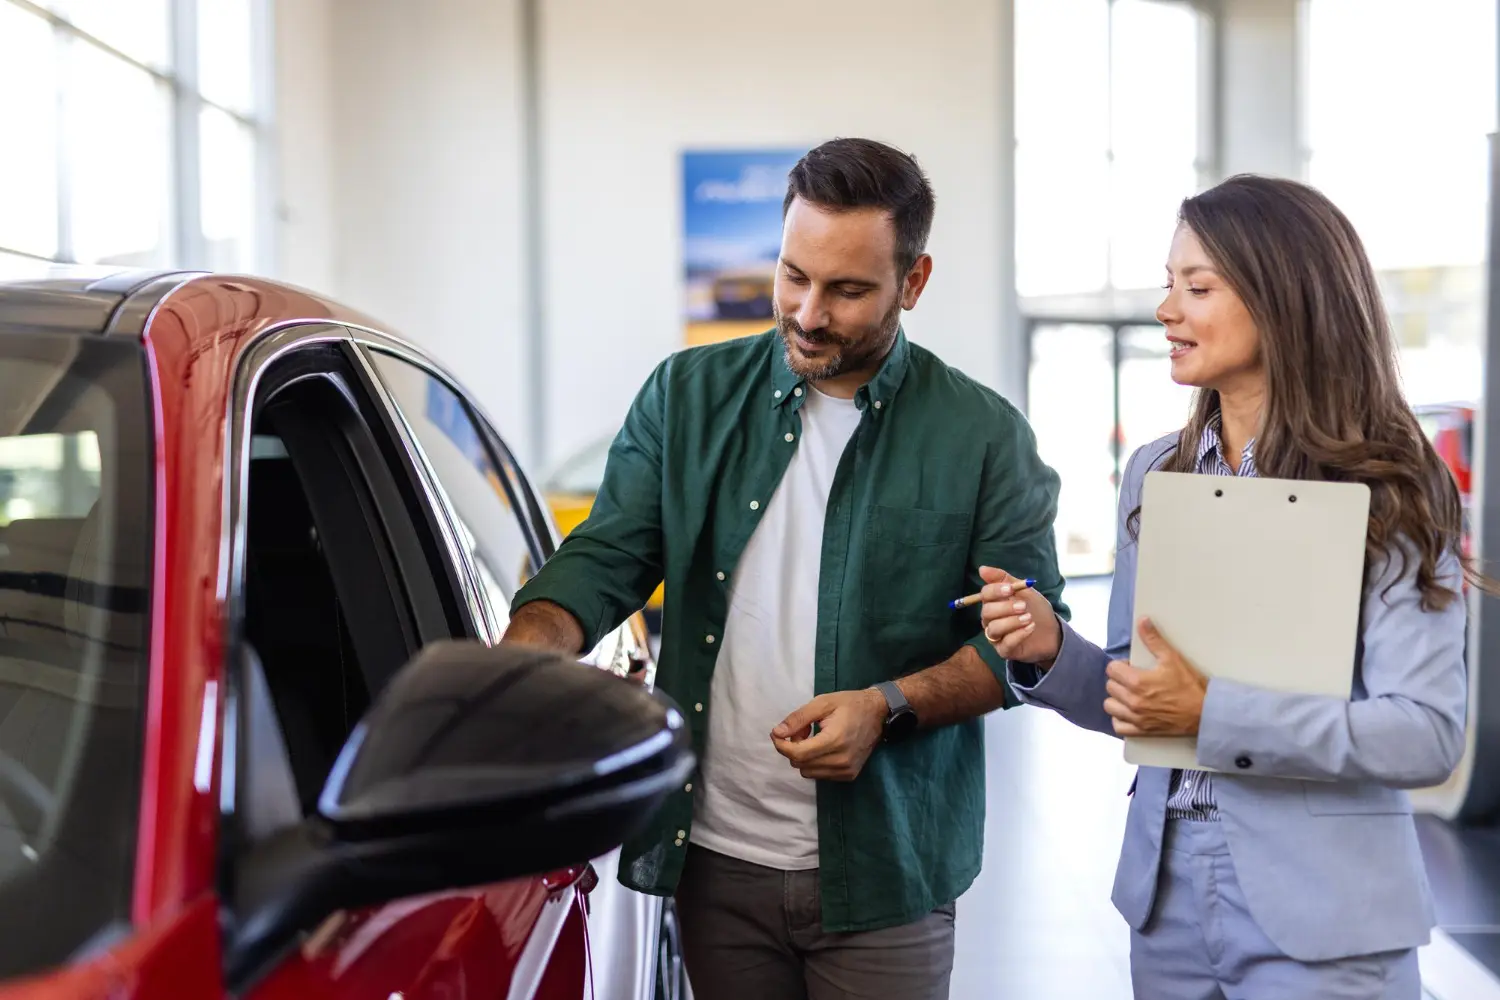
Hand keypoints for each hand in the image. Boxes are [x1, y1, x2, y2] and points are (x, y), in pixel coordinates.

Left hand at [770, 689, 887, 780]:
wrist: (878, 713)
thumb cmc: (849, 704)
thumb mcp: (822, 703)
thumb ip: (798, 718)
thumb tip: (777, 733)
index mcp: (834, 740)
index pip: (797, 754)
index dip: (781, 745)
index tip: (777, 734)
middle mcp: (841, 760)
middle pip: (800, 764)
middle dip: (793, 747)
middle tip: (802, 730)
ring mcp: (846, 770)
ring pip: (808, 772)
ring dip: (804, 757)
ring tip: (814, 738)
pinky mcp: (849, 775)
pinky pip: (820, 775)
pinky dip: (815, 763)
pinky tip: (824, 747)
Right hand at [978, 566, 1060, 664]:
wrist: (1053, 633)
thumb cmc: (1036, 610)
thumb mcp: (1024, 591)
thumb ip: (1004, 579)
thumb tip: (982, 569)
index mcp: (994, 603)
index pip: (985, 595)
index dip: (995, 591)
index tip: (1010, 589)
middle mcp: (991, 620)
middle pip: (986, 613)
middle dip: (1004, 608)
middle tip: (1023, 606)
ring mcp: (997, 636)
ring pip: (993, 629)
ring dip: (1011, 622)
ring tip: (1029, 618)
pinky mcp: (1004, 651)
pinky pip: (1005, 644)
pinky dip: (1018, 635)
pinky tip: (1031, 628)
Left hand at [1104, 618, 1207, 736]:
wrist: (1205, 713)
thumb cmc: (1190, 686)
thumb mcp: (1172, 658)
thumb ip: (1153, 640)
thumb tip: (1142, 621)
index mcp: (1137, 682)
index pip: (1111, 669)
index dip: (1121, 665)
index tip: (1132, 667)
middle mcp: (1132, 701)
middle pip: (1110, 686)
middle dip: (1119, 680)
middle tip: (1133, 679)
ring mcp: (1135, 717)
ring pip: (1110, 706)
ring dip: (1117, 699)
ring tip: (1130, 695)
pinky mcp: (1140, 731)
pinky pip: (1118, 726)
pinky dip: (1120, 719)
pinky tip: (1129, 712)